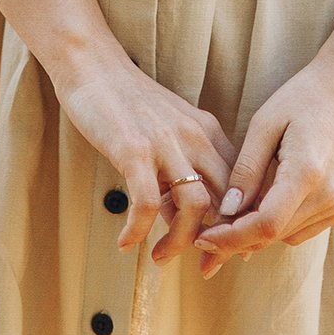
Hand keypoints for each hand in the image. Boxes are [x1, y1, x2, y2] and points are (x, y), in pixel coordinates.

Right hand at [57, 53, 238, 264]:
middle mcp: (194, 135)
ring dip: (180, 242)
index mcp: (208, 131)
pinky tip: (125, 243)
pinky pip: (145, 204)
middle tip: (206, 268)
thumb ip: (179, 174)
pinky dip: (137, 231)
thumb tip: (179, 224)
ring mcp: (165, 142)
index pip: (240, 185)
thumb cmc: (128, 104)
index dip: (239, 224)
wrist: (94, 67)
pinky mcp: (133, 149)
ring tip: (160, 258)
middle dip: (223, 241)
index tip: (229, 252)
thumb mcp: (167, 135)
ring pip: (194, 206)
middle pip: (227, 199)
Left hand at [192, 58, 333, 277]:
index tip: (201, 239)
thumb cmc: (305, 97)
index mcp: (307, 172)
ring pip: (286, 236)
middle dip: (236, 240)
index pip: (265, 224)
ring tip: (232, 217)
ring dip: (258, 232)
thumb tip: (226, 210)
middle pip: (274, 235)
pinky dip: (280, 224)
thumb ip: (246, 169)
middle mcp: (328, 196)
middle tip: (204, 238)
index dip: (231, 238)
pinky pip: (302, 228)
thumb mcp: (265, 123)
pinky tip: (264, 204)